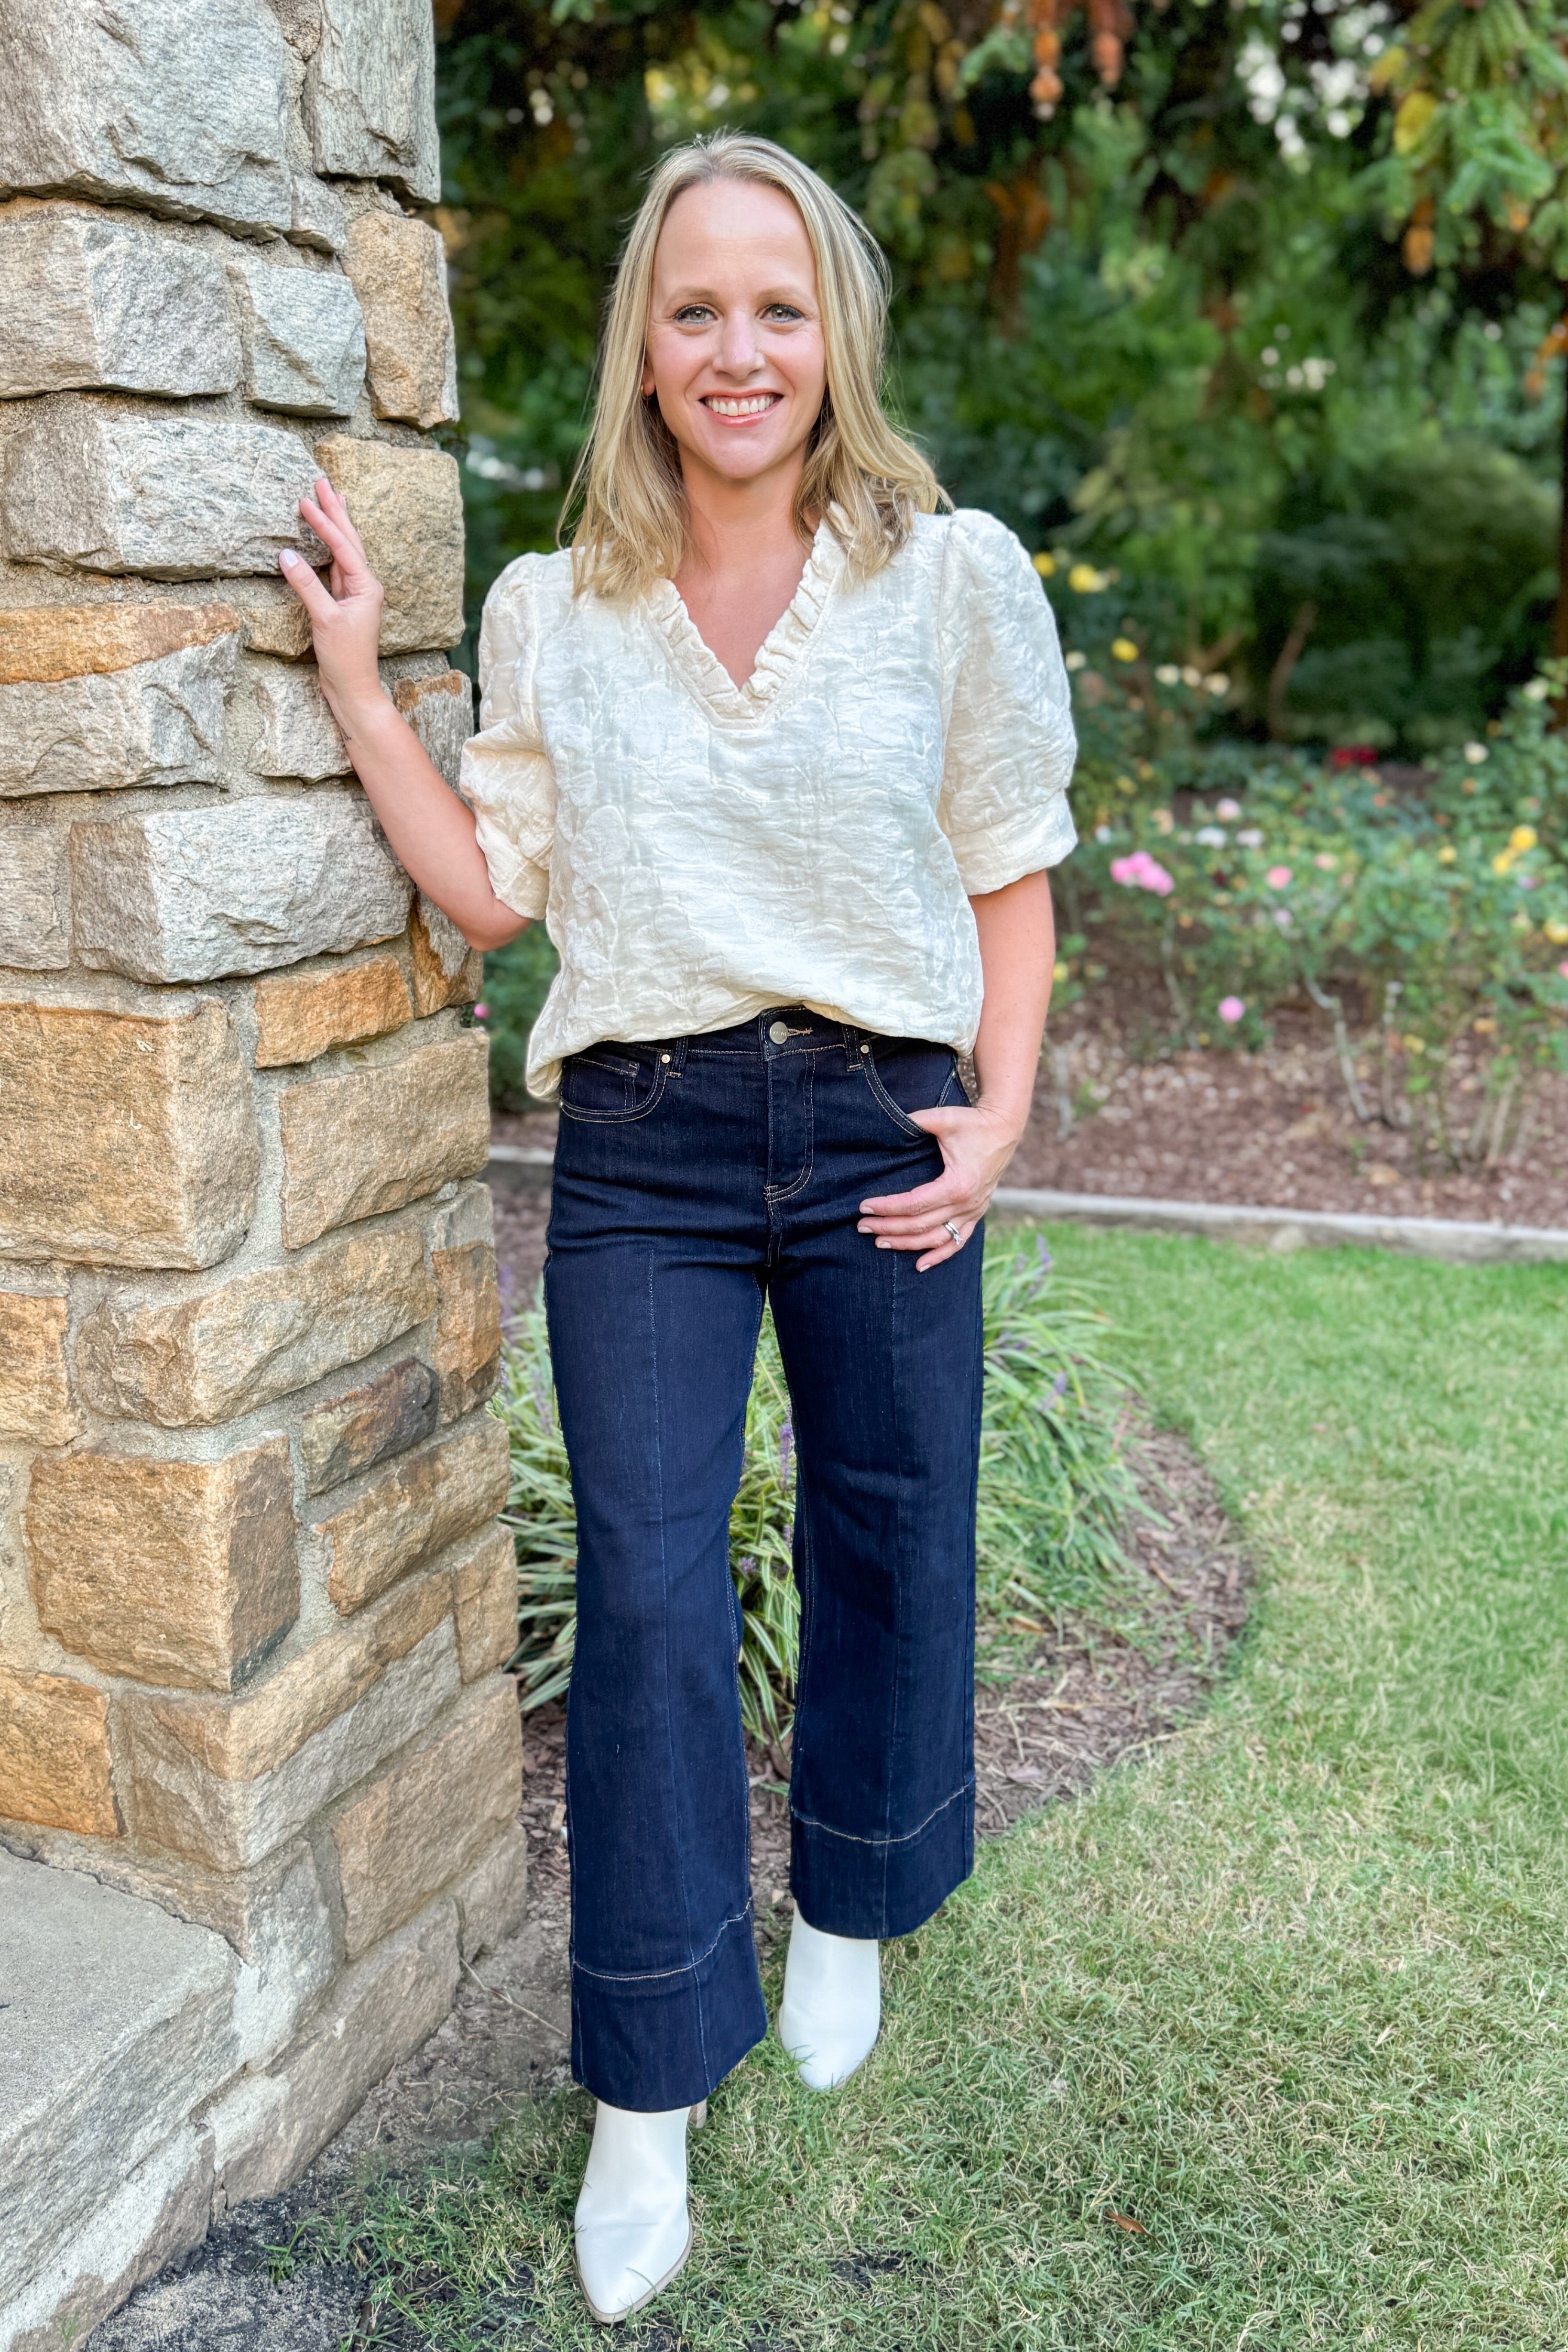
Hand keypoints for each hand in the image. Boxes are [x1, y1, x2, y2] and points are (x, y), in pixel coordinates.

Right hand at [279, 476, 385, 719]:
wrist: (353, 689)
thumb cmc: (344, 658)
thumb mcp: (324, 620)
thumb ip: (306, 586)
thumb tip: (286, 554)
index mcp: (366, 586)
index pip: (342, 545)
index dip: (324, 522)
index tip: (306, 499)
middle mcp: (364, 586)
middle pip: (349, 540)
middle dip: (336, 511)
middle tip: (323, 482)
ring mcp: (355, 594)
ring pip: (344, 551)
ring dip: (336, 525)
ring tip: (330, 499)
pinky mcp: (343, 604)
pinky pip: (336, 567)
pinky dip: (330, 548)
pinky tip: (327, 539)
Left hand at [857, 1099, 1023, 1271]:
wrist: (1004, 1128)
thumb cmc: (972, 1122)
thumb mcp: (942, 1119)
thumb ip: (915, 1121)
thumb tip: (885, 1125)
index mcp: (957, 1185)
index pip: (913, 1205)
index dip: (886, 1208)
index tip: (864, 1207)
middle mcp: (966, 1204)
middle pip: (920, 1225)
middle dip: (888, 1228)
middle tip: (862, 1227)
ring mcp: (973, 1211)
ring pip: (935, 1239)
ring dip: (907, 1244)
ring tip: (879, 1243)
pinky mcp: (977, 1213)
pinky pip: (957, 1242)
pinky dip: (939, 1255)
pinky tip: (920, 1265)